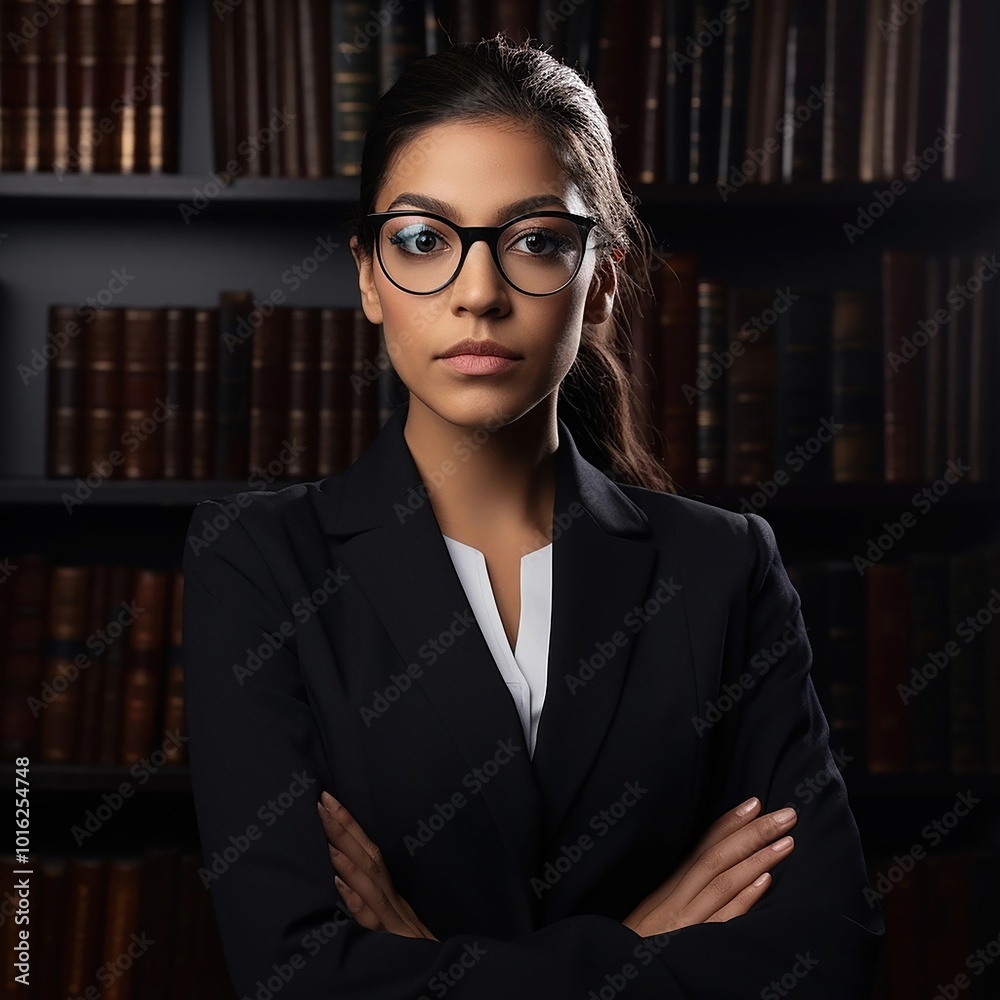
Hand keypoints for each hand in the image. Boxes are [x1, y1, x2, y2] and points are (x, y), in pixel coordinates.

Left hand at [317, 789, 438, 940]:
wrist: (446, 975)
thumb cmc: (417, 952)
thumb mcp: (398, 923)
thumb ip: (376, 903)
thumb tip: (344, 882)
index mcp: (392, 895)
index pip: (370, 853)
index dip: (350, 827)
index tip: (330, 802)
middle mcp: (394, 901)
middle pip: (370, 858)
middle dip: (345, 829)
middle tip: (323, 800)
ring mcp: (394, 921)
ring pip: (372, 883)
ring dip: (349, 858)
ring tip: (329, 837)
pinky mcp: (394, 942)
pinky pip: (373, 921)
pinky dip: (358, 901)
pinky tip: (341, 885)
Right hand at [622, 796, 796, 936]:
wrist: (622, 975)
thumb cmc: (641, 946)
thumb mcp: (655, 913)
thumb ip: (682, 893)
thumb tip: (719, 869)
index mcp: (668, 888)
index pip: (703, 847)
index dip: (730, 823)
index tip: (755, 803)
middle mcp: (676, 900)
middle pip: (716, 858)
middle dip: (753, 833)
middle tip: (786, 815)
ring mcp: (685, 922)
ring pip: (722, 882)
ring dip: (757, 859)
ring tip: (785, 841)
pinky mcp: (692, 946)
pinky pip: (722, 920)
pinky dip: (744, 899)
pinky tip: (766, 882)